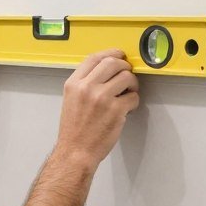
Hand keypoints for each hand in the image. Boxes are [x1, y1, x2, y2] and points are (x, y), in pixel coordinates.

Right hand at [55, 50, 139, 168]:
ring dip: (132, 84)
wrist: (75, 152)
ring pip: (127, 77)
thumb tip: (106, 71)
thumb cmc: (74, 130)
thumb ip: (85, 84)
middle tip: (127, 75)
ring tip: (127, 93)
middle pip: (113, 63)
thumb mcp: (71, 100)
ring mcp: (102, 98)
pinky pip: (134, 97)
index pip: (94, 58)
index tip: (119, 55)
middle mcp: (87, 88)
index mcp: (74, 84)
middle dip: (125, 67)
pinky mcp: (116, 110)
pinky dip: (134, 102)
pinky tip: (126, 109)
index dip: (110, 53)